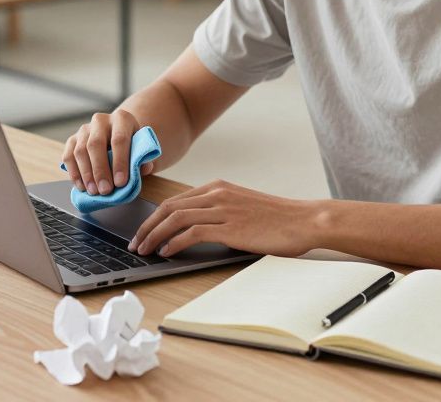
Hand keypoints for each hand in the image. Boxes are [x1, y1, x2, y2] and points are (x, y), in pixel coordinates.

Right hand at [60, 110, 155, 195]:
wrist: (118, 139)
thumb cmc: (132, 147)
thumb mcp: (142, 150)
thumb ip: (144, 159)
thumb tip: (144, 168)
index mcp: (122, 119)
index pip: (119, 139)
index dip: (120, 162)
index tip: (121, 183)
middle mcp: (100, 120)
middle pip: (95, 144)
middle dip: (100, 170)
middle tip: (105, 190)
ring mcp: (84, 129)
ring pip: (80, 151)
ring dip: (86, 174)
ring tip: (94, 192)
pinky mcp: (72, 140)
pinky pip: (68, 156)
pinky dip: (74, 173)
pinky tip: (82, 186)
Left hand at [129, 180, 319, 257]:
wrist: (304, 220)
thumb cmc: (278, 219)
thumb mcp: (243, 208)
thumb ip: (219, 213)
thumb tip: (194, 230)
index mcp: (218, 187)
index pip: (175, 200)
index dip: (154, 217)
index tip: (143, 231)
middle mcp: (217, 194)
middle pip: (169, 207)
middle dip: (147, 226)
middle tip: (136, 243)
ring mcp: (223, 209)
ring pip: (176, 218)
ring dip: (155, 235)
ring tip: (145, 250)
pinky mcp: (230, 227)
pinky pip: (192, 232)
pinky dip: (175, 242)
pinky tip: (167, 252)